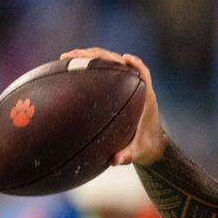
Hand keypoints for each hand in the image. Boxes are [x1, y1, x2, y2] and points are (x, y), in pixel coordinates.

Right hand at [59, 48, 165, 165]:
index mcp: (146, 98)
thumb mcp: (138, 153)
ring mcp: (126, 85)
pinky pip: (103, 72)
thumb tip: (114, 161)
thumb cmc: (146, 147)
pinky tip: (69, 68)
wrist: (151, 144)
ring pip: (109, 63)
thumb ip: (128, 156)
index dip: (136, 65)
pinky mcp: (117, 88)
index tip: (125, 59)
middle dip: (98, 56)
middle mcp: (136, 87)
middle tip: (74, 56)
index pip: (143, 74)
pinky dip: (88, 67)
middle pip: (120, 63)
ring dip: (89, 57)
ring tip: (66, 57)